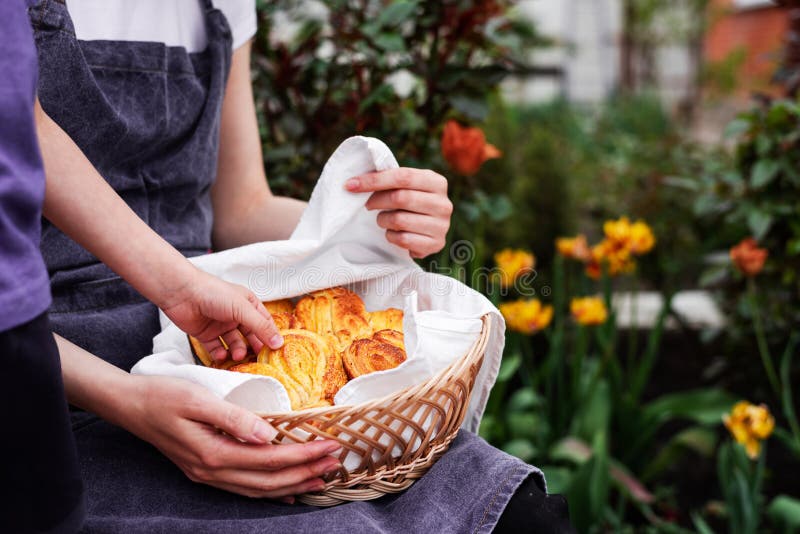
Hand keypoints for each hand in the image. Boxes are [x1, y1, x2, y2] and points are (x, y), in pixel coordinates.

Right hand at [126, 375, 341, 499]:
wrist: (128, 405)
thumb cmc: (162, 395)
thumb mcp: (197, 399)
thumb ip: (233, 418)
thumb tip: (269, 434)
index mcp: (213, 453)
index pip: (270, 459)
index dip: (303, 454)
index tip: (330, 444)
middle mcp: (211, 471)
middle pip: (269, 481)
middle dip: (305, 472)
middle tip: (336, 461)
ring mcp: (207, 475)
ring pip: (258, 489)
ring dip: (292, 485)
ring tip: (320, 478)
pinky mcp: (204, 470)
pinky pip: (243, 488)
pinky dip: (269, 491)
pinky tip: (286, 492)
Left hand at [160, 268, 282, 361]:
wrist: (181, 293)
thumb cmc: (214, 293)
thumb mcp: (243, 309)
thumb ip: (261, 327)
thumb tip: (279, 343)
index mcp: (248, 304)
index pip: (265, 322)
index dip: (271, 336)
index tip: (276, 351)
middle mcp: (236, 315)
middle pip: (251, 335)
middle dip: (254, 347)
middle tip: (258, 360)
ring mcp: (221, 325)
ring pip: (235, 343)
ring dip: (237, 351)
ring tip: (237, 356)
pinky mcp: (206, 334)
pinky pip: (217, 348)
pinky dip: (220, 354)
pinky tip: (221, 355)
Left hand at [345, 168, 452, 258]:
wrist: (427, 232)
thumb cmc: (410, 204)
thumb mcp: (406, 187)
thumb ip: (389, 179)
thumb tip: (354, 182)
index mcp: (437, 182)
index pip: (403, 176)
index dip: (374, 180)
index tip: (351, 185)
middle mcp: (443, 203)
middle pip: (400, 198)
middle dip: (376, 200)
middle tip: (367, 204)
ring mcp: (442, 225)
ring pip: (399, 220)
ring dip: (383, 220)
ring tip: (383, 219)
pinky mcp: (436, 244)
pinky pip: (403, 239)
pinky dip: (391, 236)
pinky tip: (393, 233)